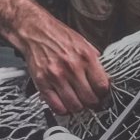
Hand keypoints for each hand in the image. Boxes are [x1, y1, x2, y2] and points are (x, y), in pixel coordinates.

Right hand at [0, 0, 109, 114]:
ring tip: (77, 102)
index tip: (101, 94)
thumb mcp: (83, 43)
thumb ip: (95, 61)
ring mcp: (56, 76)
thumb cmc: (58, 35)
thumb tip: (105, 78)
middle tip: (90, 101)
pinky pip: (56, 106)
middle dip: (92, 103)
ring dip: (78, 107)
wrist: (35, 30)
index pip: (102, 86)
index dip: (103, 93)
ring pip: (75, 106)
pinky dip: (63, 109)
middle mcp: (72, 67)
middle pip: (90, 99)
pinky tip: (64, 104)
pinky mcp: (42, 82)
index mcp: (86, 57)